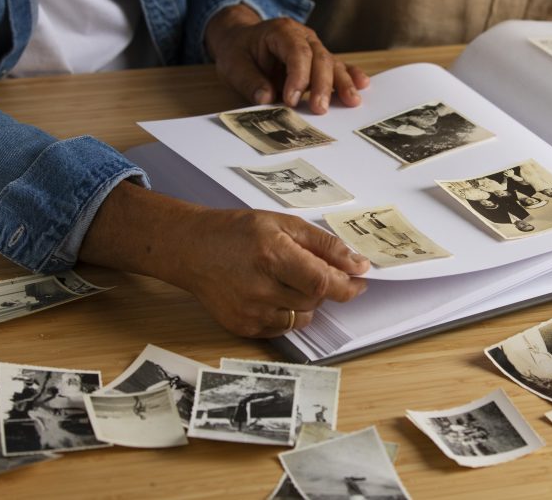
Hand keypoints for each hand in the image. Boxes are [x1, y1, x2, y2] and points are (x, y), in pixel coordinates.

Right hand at [79, 183, 369, 337]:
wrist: (192, 249)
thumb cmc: (237, 231)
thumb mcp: (283, 223)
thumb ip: (323, 245)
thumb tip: (358, 265)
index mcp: (271, 255)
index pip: (322, 283)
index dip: (346, 285)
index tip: (359, 280)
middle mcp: (260, 287)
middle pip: (315, 300)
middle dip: (323, 286)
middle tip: (309, 268)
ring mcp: (250, 312)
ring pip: (302, 316)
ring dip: (306, 300)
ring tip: (286, 278)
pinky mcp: (243, 327)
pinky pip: (283, 327)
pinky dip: (287, 312)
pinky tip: (271, 291)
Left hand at [206, 3, 369, 113]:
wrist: (241, 41)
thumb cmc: (238, 51)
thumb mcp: (233, 64)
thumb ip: (249, 81)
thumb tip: (265, 98)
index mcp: (281, 31)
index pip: (296, 52)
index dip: (297, 77)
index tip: (291, 100)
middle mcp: (303, 37)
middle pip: (320, 58)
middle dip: (322, 85)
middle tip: (320, 109)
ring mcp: (314, 48)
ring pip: (332, 64)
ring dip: (342, 83)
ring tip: (352, 101)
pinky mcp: (319, 62)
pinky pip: (338, 67)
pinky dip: (350, 76)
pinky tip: (362, 84)